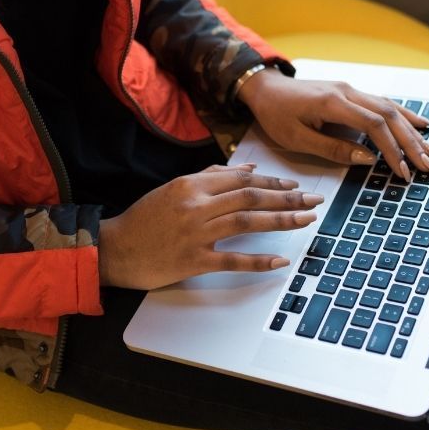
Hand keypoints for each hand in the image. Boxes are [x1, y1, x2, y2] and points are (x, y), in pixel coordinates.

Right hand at [97, 163, 322, 288]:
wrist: (115, 248)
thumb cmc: (145, 218)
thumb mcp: (175, 188)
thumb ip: (211, 176)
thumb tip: (248, 169)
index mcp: (192, 185)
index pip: (241, 179)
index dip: (272, 184)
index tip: (295, 188)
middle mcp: (196, 205)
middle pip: (250, 197)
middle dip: (286, 199)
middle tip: (313, 201)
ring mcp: (195, 233)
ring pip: (246, 222)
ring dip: (280, 221)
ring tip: (306, 220)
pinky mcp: (193, 261)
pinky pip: (231, 260)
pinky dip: (257, 260)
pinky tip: (279, 260)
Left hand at [237, 69, 428, 179]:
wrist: (266, 88)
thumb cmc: (276, 115)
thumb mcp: (296, 138)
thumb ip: (332, 148)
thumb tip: (368, 158)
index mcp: (332, 103)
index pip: (374, 125)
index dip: (392, 148)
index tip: (403, 171)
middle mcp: (347, 92)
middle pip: (390, 116)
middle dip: (412, 143)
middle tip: (428, 166)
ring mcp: (352, 90)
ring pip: (391, 109)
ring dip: (413, 132)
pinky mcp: (352, 93)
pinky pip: (384, 103)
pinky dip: (405, 115)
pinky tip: (422, 125)